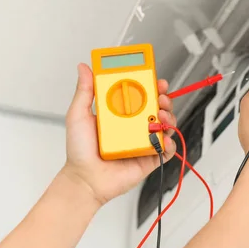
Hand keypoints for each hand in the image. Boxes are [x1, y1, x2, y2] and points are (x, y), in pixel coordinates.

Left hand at [62, 63, 176, 205]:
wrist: (85, 179)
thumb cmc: (80, 151)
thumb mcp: (78, 115)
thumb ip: (84, 91)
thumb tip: (84, 68)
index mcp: (121, 113)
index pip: (140, 94)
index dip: (149, 85)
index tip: (153, 78)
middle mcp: (134, 126)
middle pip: (157, 107)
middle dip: (163, 99)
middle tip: (161, 96)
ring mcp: (143, 142)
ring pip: (165, 125)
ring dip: (168, 117)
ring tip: (161, 116)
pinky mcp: (150, 158)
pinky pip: (167, 150)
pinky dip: (170, 143)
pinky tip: (164, 139)